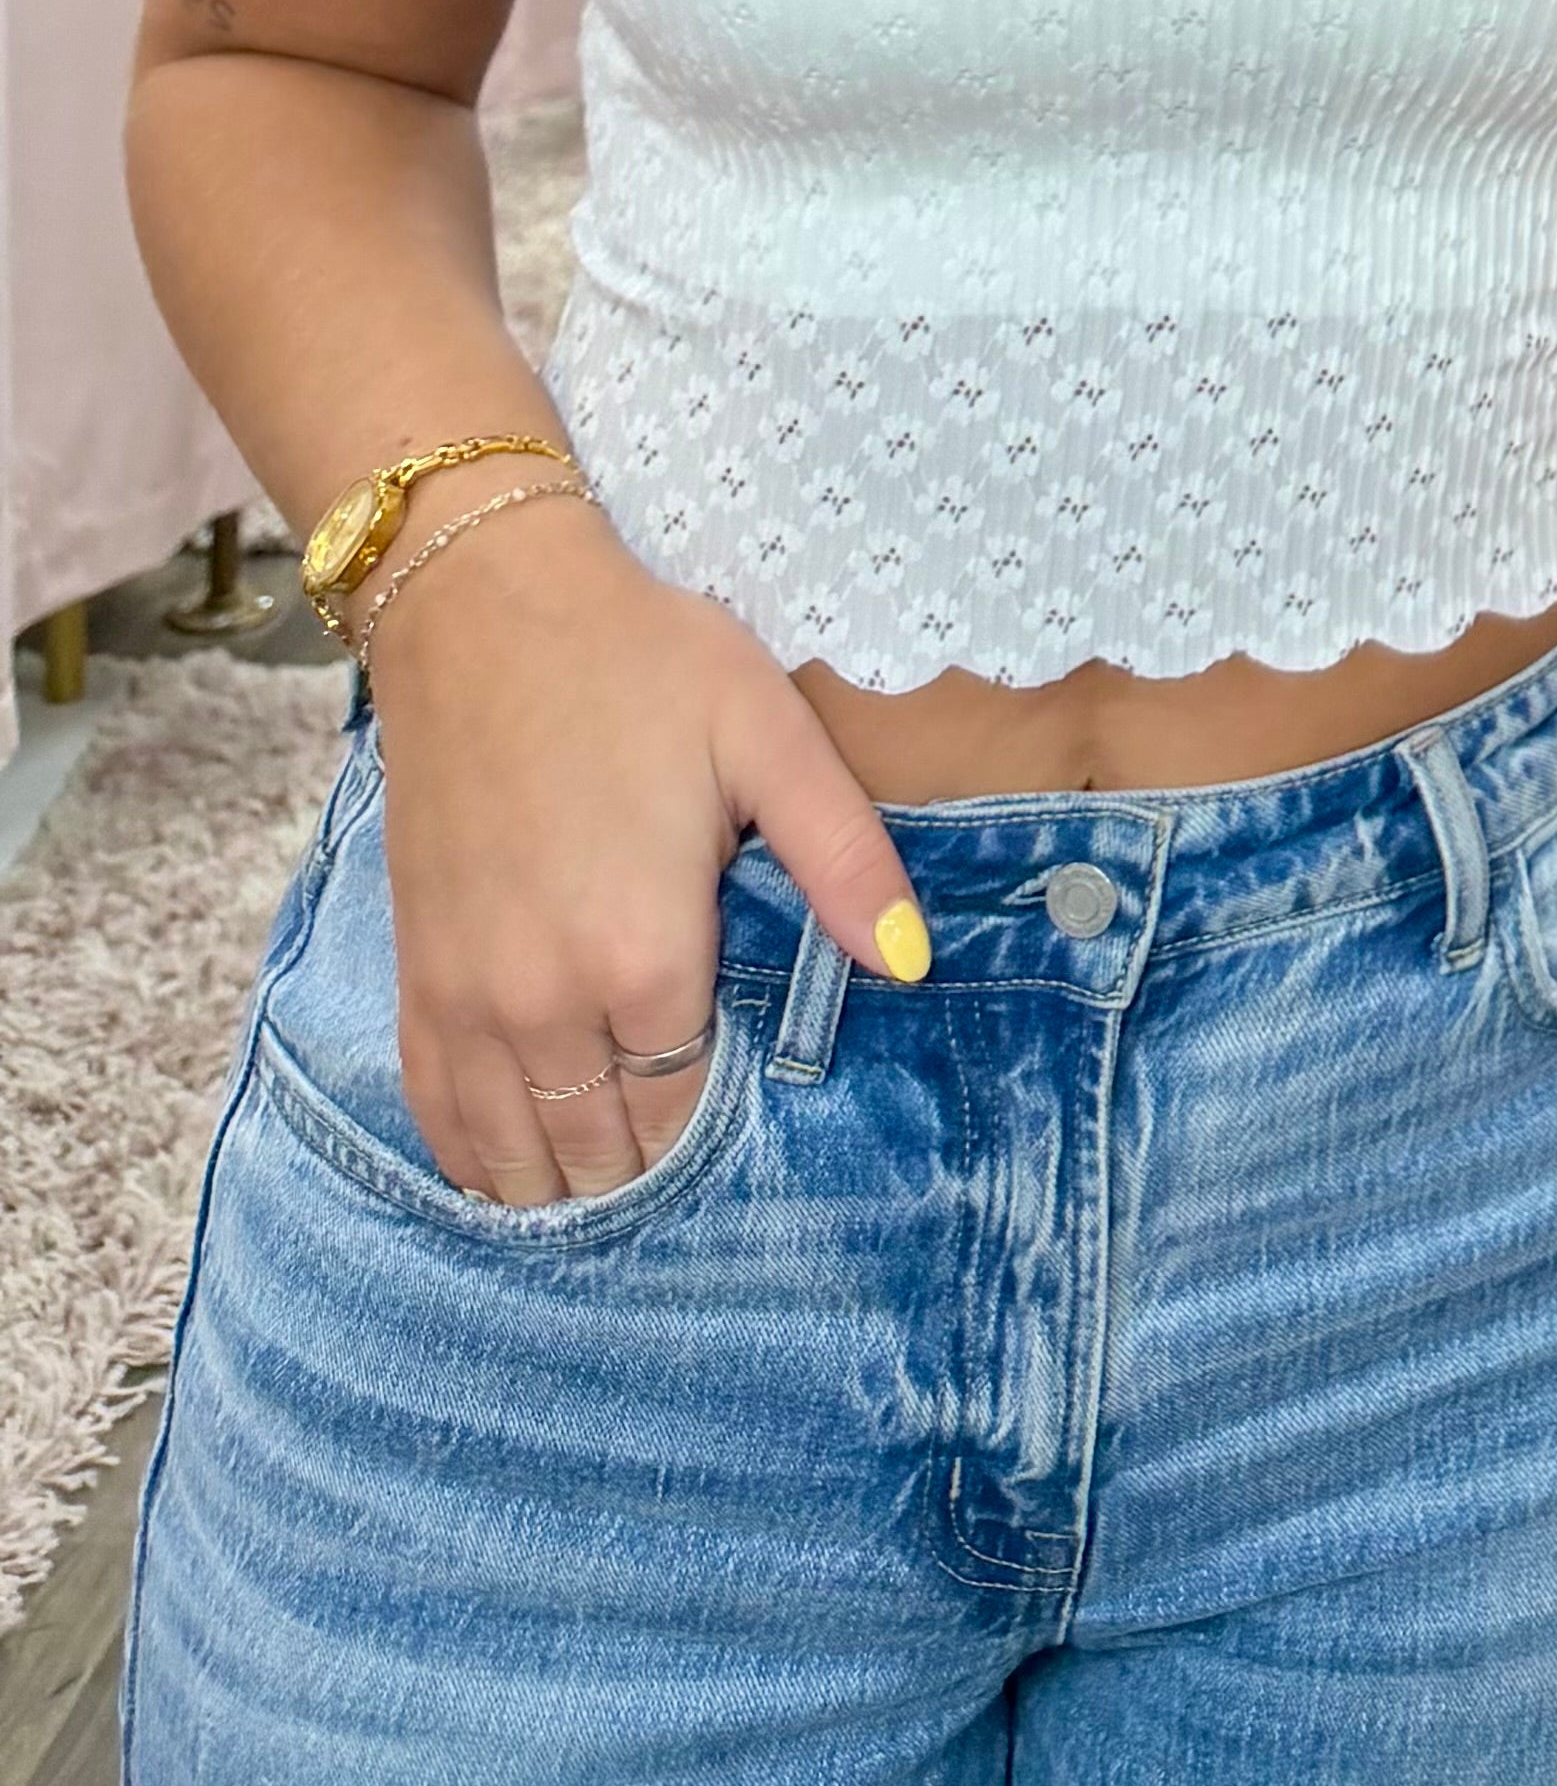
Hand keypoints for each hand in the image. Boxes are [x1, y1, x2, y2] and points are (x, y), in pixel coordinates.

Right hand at [358, 492, 927, 1202]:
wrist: (482, 610)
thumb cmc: (639, 663)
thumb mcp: (769, 737)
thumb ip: (844, 858)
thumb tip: (911, 964)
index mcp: (644, 956)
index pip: (687, 1107)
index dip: (721, 1114)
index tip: (747, 1094)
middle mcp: (545, 1003)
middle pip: (604, 1150)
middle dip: (651, 1155)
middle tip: (688, 1124)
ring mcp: (466, 1001)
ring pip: (517, 1157)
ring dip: (570, 1175)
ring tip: (618, 1155)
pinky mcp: (416, 980)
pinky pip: (437, 1117)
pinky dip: (480, 1155)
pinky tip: (519, 1159)